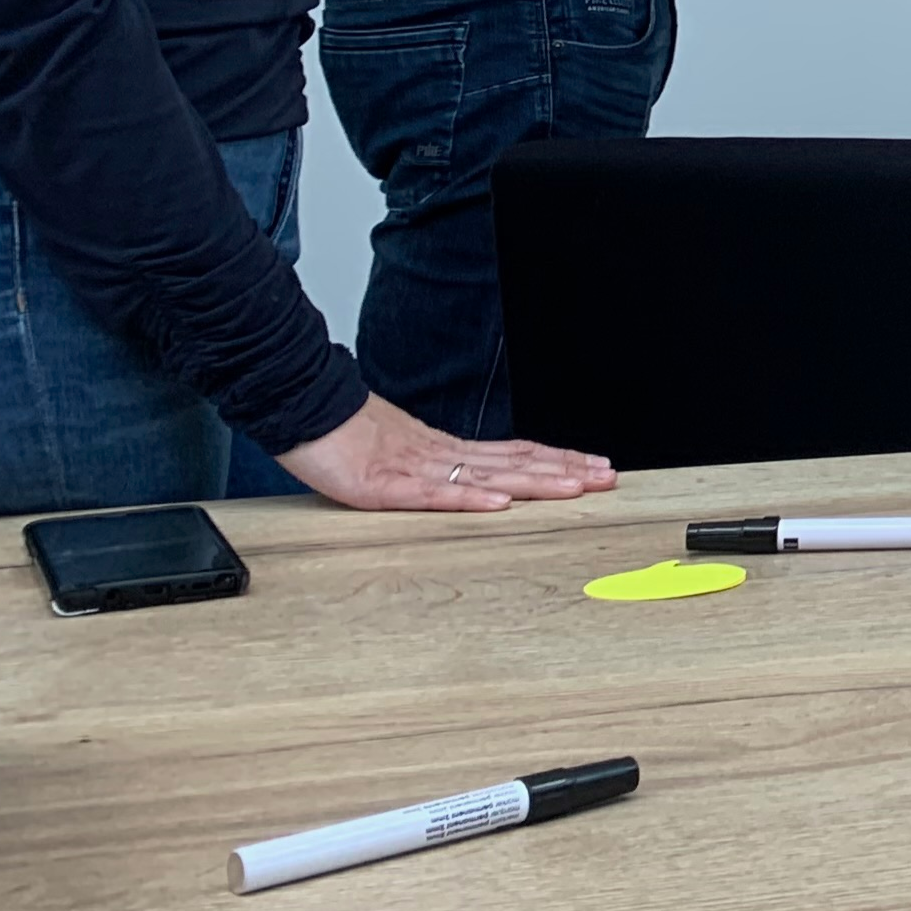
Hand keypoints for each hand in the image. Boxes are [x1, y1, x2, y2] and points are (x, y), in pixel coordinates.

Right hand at [275, 394, 615, 511]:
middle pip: (514, 462)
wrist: (302, 407)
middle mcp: (442, 454)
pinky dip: (468, 498)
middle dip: (564, 471)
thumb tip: (472, 481)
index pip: (515, 454)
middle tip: (607, 476)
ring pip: (487, 475)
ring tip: (575, 487)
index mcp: (446, 449)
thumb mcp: (400, 451)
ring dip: (535, 482)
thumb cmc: (344, 433)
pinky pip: (432, 494)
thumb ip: (435, 468)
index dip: (557, 461)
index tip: (595, 466)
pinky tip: (499, 502)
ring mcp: (416, 468)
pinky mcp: (384, 484)